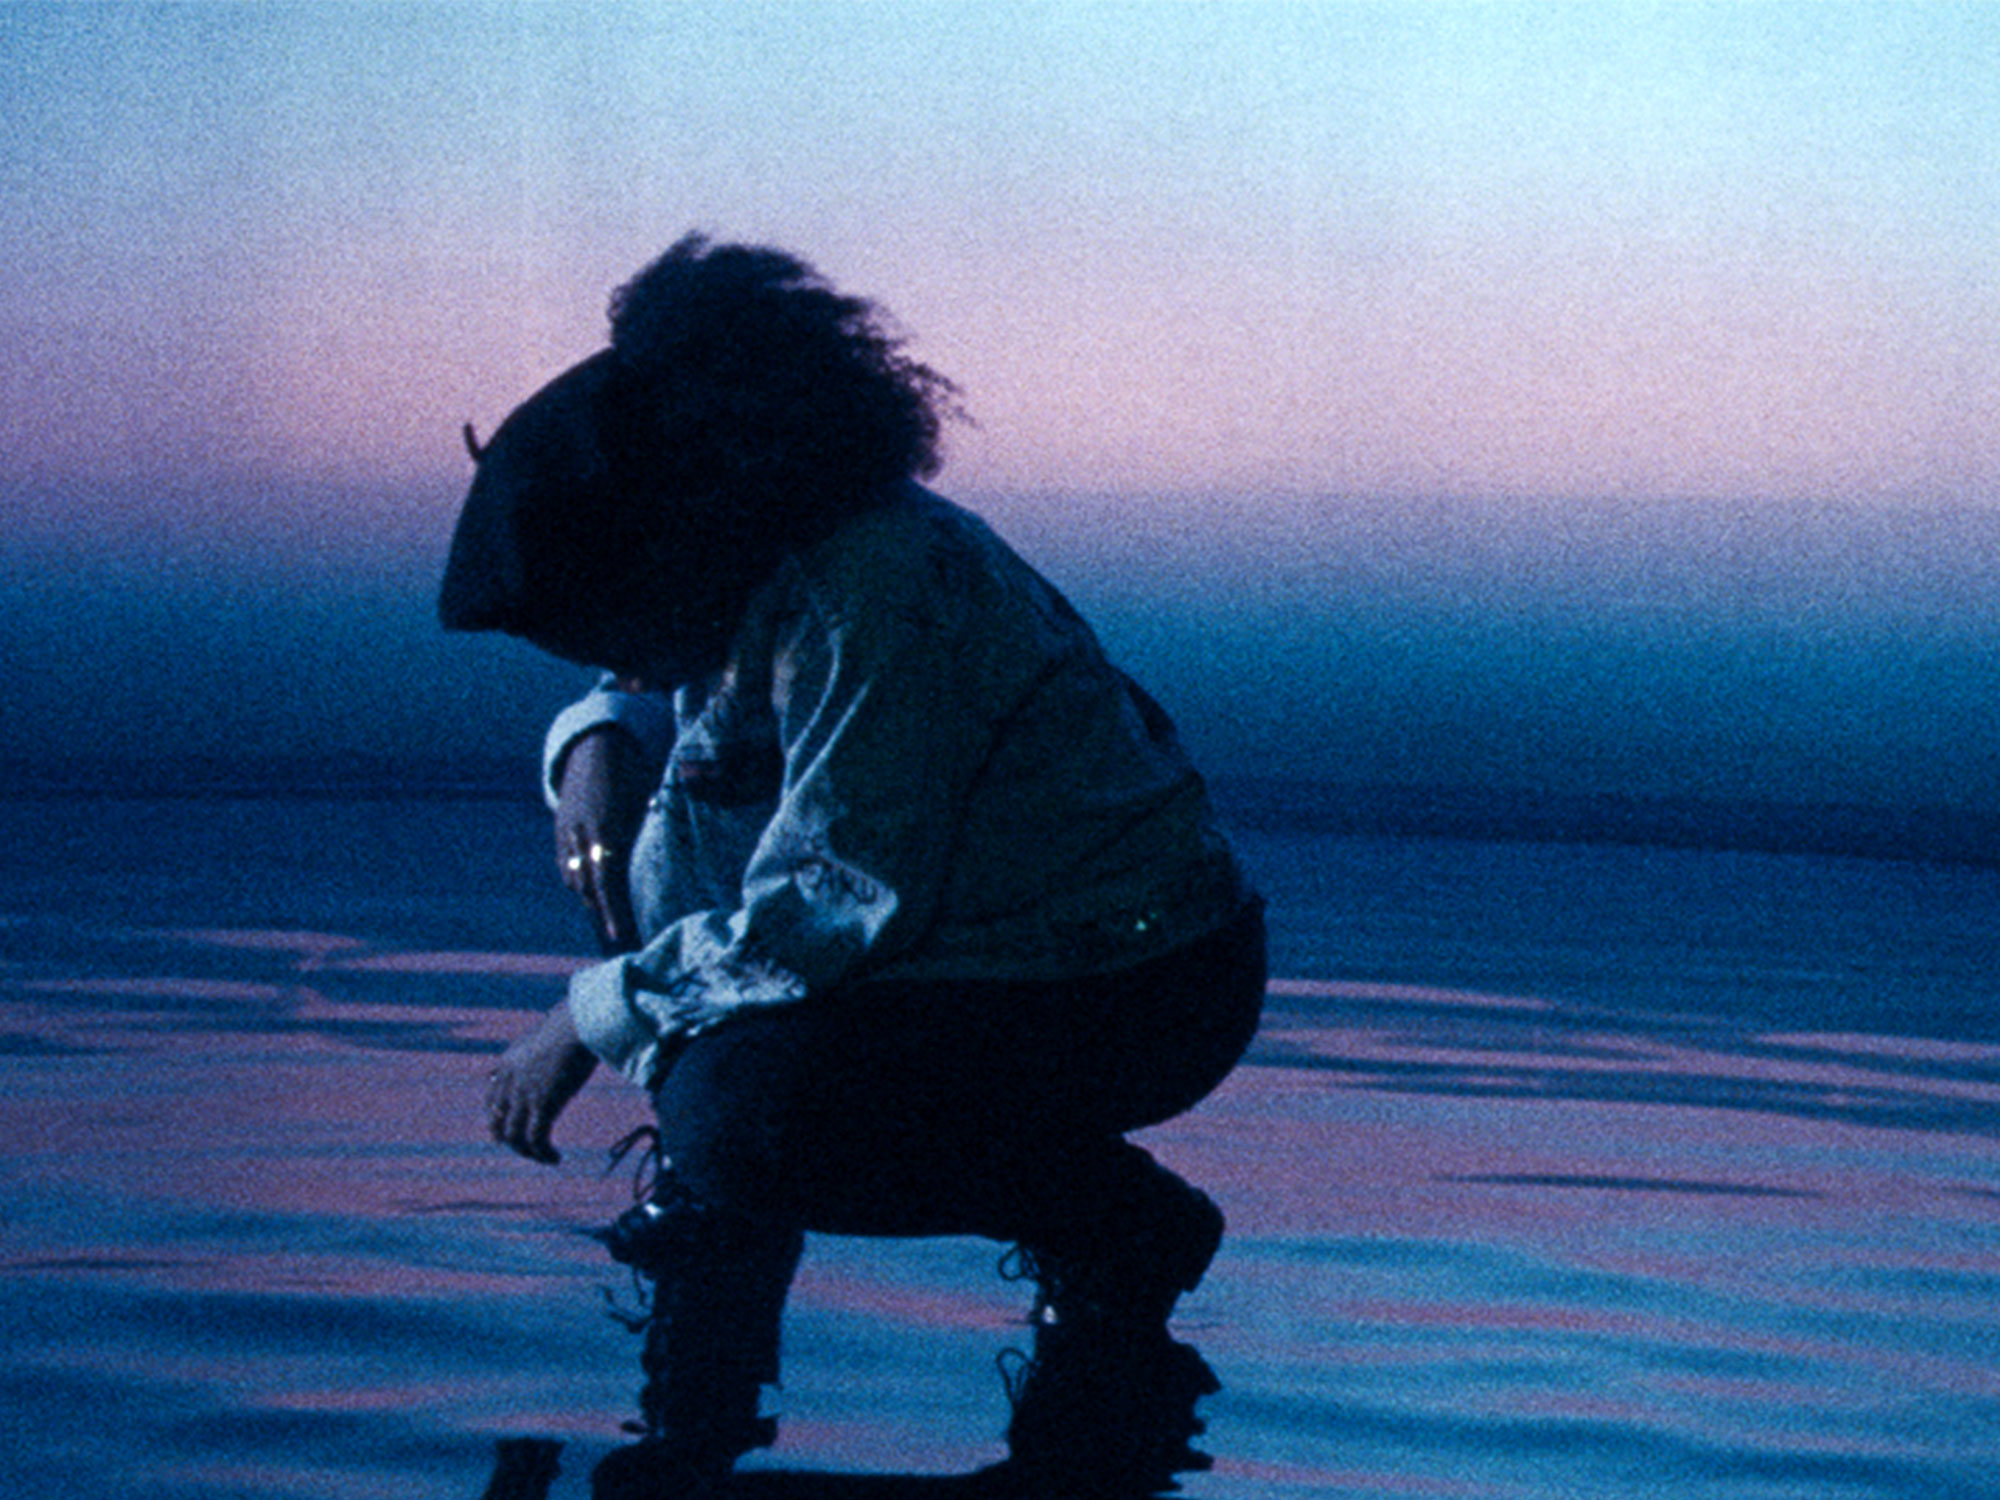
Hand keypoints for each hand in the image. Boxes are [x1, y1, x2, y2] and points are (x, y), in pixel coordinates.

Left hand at [485, 1002, 598, 1164]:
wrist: (580, 1022)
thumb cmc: (575, 1021)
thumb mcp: (551, 1033)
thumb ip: (548, 1045)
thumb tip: (562, 1040)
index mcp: (509, 1062)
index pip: (492, 1097)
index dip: (497, 1117)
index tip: (507, 1129)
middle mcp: (510, 1081)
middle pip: (497, 1121)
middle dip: (509, 1139)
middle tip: (525, 1149)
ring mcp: (524, 1094)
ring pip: (514, 1137)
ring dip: (528, 1152)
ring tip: (545, 1157)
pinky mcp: (543, 1105)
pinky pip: (536, 1140)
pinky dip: (544, 1154)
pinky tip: (556, 1158)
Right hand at [554, 725, 657, 952]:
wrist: (593, 745)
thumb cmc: (631, 773)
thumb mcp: (646, 800)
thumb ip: (653, 830)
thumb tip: (672, 865)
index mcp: (607, 827)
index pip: (607, 881)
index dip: (613, 911)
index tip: (621, 937)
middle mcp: (582, 834)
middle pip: (589, 887)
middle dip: (603, 917)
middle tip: (620, 944)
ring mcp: (566, 834)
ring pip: (576, 880)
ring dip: (592, 903)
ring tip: (610, 926)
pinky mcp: (559, 832)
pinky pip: (567, 867)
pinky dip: (580, 883)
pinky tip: (594, 898)